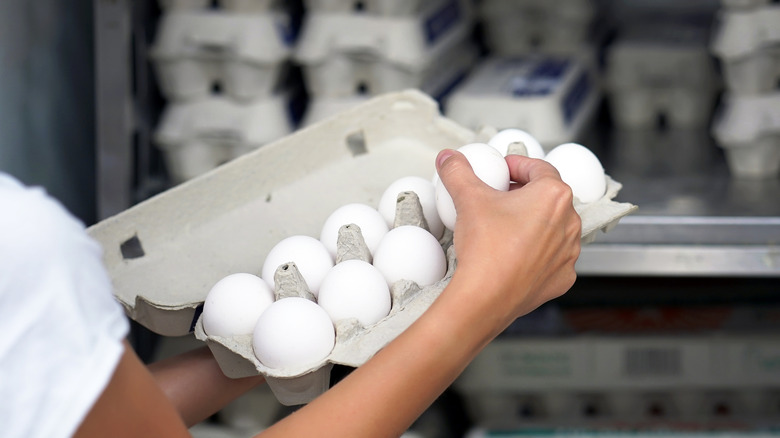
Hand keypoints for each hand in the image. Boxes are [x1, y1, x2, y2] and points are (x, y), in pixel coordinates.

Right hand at [435, 149, 580, 333]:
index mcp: (554, 196)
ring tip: (504, 226)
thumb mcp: (467, 198)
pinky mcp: (561, 277)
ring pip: (552, 228)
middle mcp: (569, 222)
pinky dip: (535, 252)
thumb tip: (451, 159)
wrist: (486, 297)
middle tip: (499, 197)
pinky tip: (513, 253)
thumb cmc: (487, 249)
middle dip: (524, 194)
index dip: (517, 165)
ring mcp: (568, 252)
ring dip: (532, 223)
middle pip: (547, 197)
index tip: (502, 170)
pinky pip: (551, 257)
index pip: (538, 168)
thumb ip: (458, 172)